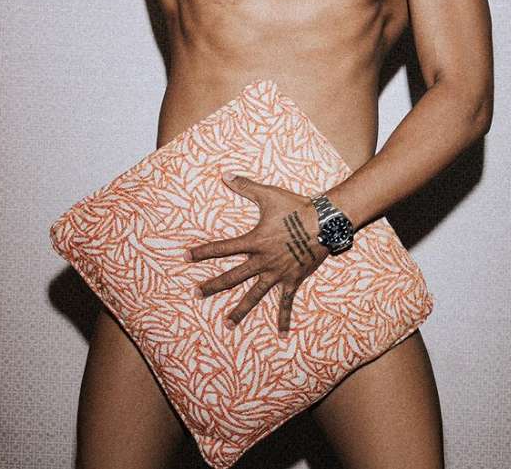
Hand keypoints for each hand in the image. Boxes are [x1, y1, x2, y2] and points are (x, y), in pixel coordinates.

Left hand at [184, 173, 330, 335]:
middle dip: (213, 285)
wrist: (324, 222)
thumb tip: (224, 175)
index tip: (186, 257)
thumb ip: (245, 186)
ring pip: (254, 295)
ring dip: (240, 310)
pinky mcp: (293, 280)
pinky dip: (283, 318)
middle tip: (196, 293)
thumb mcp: (268, 195)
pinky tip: (281, 334)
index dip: (203, 252)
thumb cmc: (296, 207)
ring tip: (227, 324)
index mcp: (254, 241)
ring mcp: (277, 273)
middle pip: (233, 277)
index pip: (222, 248)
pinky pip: (286, 303)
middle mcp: (263, 261)